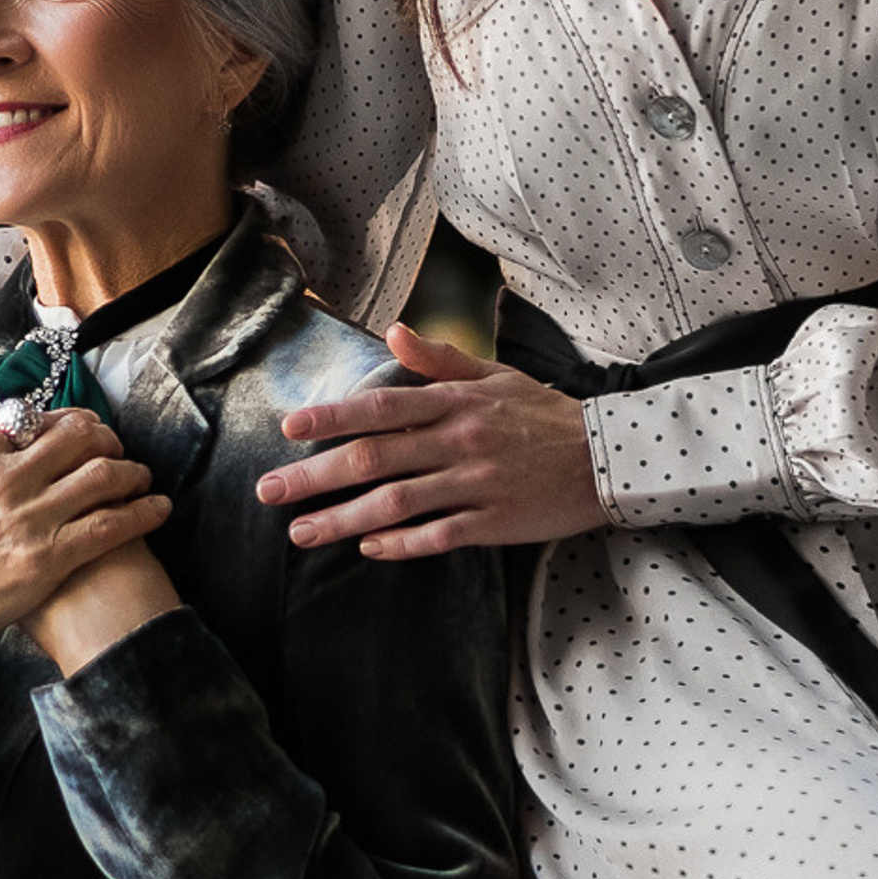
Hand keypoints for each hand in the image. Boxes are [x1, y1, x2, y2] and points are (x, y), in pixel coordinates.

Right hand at [0, 410, 169, 745]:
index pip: (34, 422)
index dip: (66, 423)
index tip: (80, 429)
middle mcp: (4, 476)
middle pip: (77, 438)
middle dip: (106, 438)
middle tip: (117, 447)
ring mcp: (28, 516)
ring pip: (102, 476)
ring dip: (132, 472)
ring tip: (142, 476)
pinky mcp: (48, 557)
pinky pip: (110, 525)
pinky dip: (142, 513)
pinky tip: (159, 508)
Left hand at [259, 324, 609, 557]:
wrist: (609, 456)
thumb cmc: (545, 415)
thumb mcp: (494, 375)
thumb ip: (439, 360)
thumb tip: (391, 330)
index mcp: (455, 402)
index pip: (380, 406)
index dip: (332, 417)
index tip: (288, 428)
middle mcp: (459, 440)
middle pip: (374, 459)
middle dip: (315, 476)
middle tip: (268, 491)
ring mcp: (475, 484)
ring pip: (396, 503)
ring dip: (343, 519)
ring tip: (301, 532)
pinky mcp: (495, 523)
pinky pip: (438, 536)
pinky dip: (401, 544)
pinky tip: (368, 549)